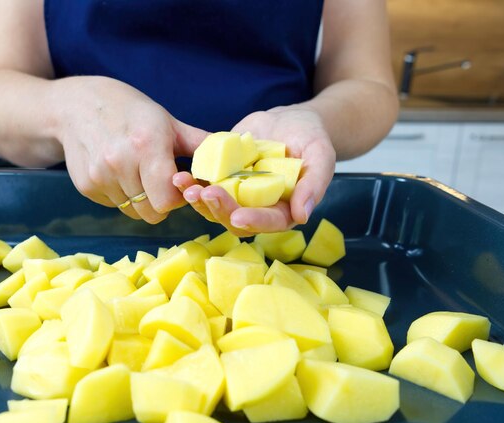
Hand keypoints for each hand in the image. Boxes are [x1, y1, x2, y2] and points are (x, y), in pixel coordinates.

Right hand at [55, 76, 208, 222]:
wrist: (74, 105)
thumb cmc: (129, 110)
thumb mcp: (168, 121)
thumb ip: (201, 144)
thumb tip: (234, 155)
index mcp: (147, 145)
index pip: (167, 201)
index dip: (178, 197)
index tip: (178, 183)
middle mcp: (119, 163)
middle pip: (151, 213)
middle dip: (162, 202)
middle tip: (161, 181)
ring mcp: (99, 177)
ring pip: (133, 212)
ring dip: (142, 199)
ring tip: (138, 172)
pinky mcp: (85, 186)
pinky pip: (115, 205)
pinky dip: (122, 195)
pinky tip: (119, 172)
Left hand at [174, 105, 335, 234]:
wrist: (291, 120)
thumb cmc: (312, 138)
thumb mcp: (321, 156)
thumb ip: (314, 185)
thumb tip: (302, 216)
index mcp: (283, 209)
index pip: (269, 222)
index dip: (254, 221)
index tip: (238, 217)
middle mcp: (257, 207)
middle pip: (235, 219)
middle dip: (219, 209)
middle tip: (205, 195)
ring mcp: (237, 194)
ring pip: (214, 207)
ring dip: (199, 201)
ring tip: (186, 186)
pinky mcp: (221, 178)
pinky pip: (204, 184)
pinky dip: (192, 182)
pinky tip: (181, 176)